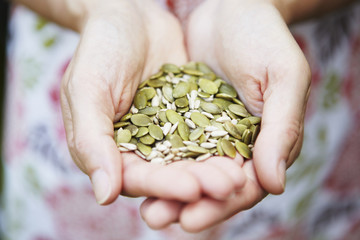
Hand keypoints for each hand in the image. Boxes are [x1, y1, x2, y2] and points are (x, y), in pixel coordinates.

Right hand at [61, 0, 245, 204]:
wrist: (130, 17)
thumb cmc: (100, 49)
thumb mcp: (86, 90)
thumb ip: (91, 141)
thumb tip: (104, 197)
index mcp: (113, 150)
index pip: (138, 178)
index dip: (164, 186)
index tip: (192, 189)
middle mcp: (143, 148)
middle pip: (172, 174)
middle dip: (200, 182)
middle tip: (229, 186)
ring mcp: (170, 132)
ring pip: (194, 157)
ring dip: (217, 168)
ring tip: (241, 175)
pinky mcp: (192, 115)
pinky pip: (210, 131)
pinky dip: (226, 141)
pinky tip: (246, 149)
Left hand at [140, 0, 310, 231]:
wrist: (231, 7)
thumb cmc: (265, 38)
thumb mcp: (283, 78)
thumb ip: (282, 129)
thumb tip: (274, 185)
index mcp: (263, 142)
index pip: (244, 185)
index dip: (219, 204)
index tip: (191, 218)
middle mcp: (232, 143)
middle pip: (208, 183)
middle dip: (184, 203)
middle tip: (157, 219)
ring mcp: (204, 130)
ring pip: (185, 168)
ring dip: (164, 189)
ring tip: (143, 208)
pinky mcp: (181, 115)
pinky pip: (166, 142)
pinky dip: (153, 158)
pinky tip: (133, 171)